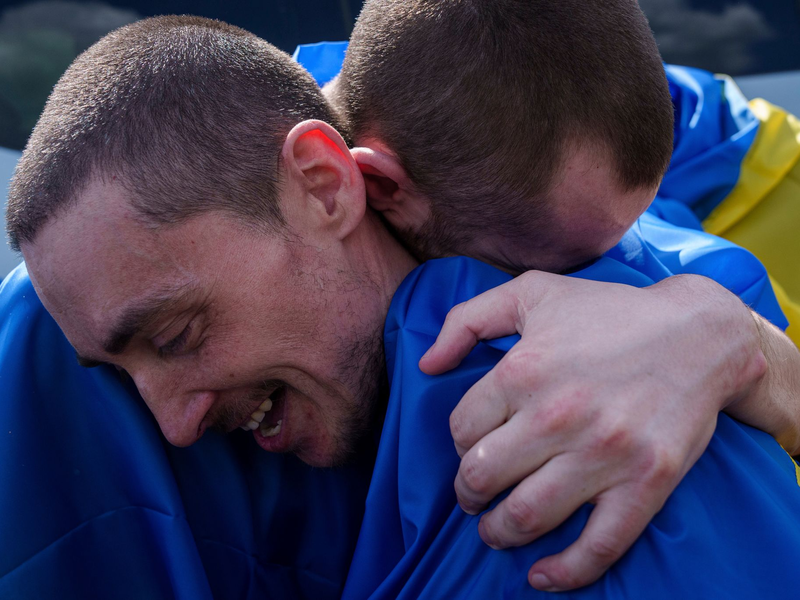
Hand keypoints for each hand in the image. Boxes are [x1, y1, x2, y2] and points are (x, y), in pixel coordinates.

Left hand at [420, 271, 766, 590]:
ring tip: (493, 530)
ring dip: (497, 532)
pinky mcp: (645, 483)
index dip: (458, 441)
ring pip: (525, 516)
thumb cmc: (608, 311)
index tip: (471, 444)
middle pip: (482, 476)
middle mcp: (558, 415)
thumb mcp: (530, 293)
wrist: (699, 334)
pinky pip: (599, 545)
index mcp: (524, 370)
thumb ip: (466, 320)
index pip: (461, 429)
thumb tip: (427, 365)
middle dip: (467, 492)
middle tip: (472, 493)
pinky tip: (540, 576)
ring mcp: (604, 454)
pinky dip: (564, 572)